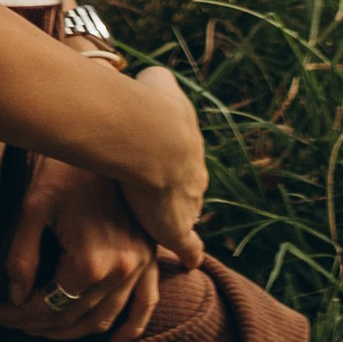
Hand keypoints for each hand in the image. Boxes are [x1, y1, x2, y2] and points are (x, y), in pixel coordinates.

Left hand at [0, 156, 168, 341]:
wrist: (111, 139)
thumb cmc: (67, 168)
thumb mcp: (34, 208)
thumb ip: (22, 256)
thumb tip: (16, 297)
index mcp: (89, 265)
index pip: (42, 307)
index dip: (8, 316)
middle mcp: (118, 274)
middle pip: (69, 318)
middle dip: (30, 324)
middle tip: (1, 320)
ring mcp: (138, 269)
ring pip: (101, 320)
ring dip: (68, 332)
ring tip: (36, 328)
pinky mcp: (149, 259)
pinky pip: (144, 305)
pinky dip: (130, 331)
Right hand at [109, 64, 207, 266]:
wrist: (151, 136)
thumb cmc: (148, 105)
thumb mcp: (156, 81)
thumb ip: (155, 80)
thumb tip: (147, 78)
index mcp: (188, 142)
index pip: (182, 156)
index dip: (169, 160)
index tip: (158, 163)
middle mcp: (195, 173)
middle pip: (189, 184)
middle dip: (177, 188)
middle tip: (160, 194)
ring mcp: (190, 202)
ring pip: (188, 212)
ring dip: (176, 216)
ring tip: (161, 224)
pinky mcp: (178, 229)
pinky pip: (190, 246)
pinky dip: (191, 253)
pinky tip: (190, 262)